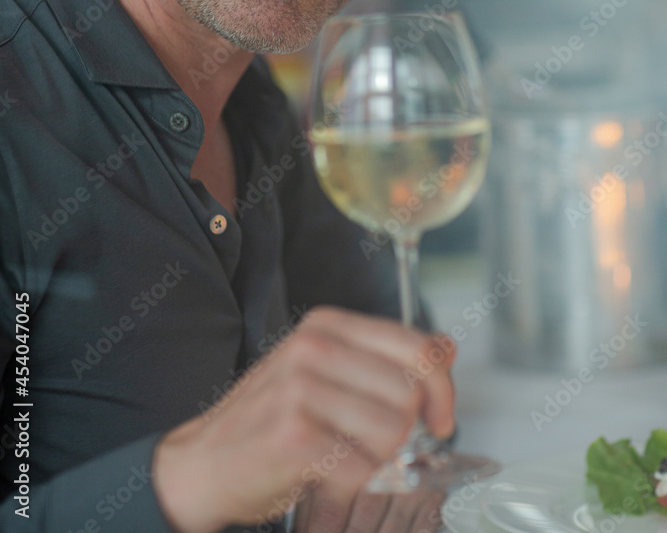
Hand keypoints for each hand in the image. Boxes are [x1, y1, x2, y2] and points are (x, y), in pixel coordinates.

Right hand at [152, 306, 455, 532]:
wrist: (203, 463)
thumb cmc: (272, 420)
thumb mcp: (327, 372)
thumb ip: (383, 360)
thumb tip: (446, 351)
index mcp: (327, 324)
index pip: (417, 346)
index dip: (442, 388)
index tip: (440, 418)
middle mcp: (312, 346)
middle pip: (410, 394)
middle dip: (404, 432)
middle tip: (370, 446)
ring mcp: (300, 387)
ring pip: (392, 432)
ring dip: (377, 459)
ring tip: (340, 457)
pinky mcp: (292, 435)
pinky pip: (363, 467)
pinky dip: (353, 483)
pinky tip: (324, 476)